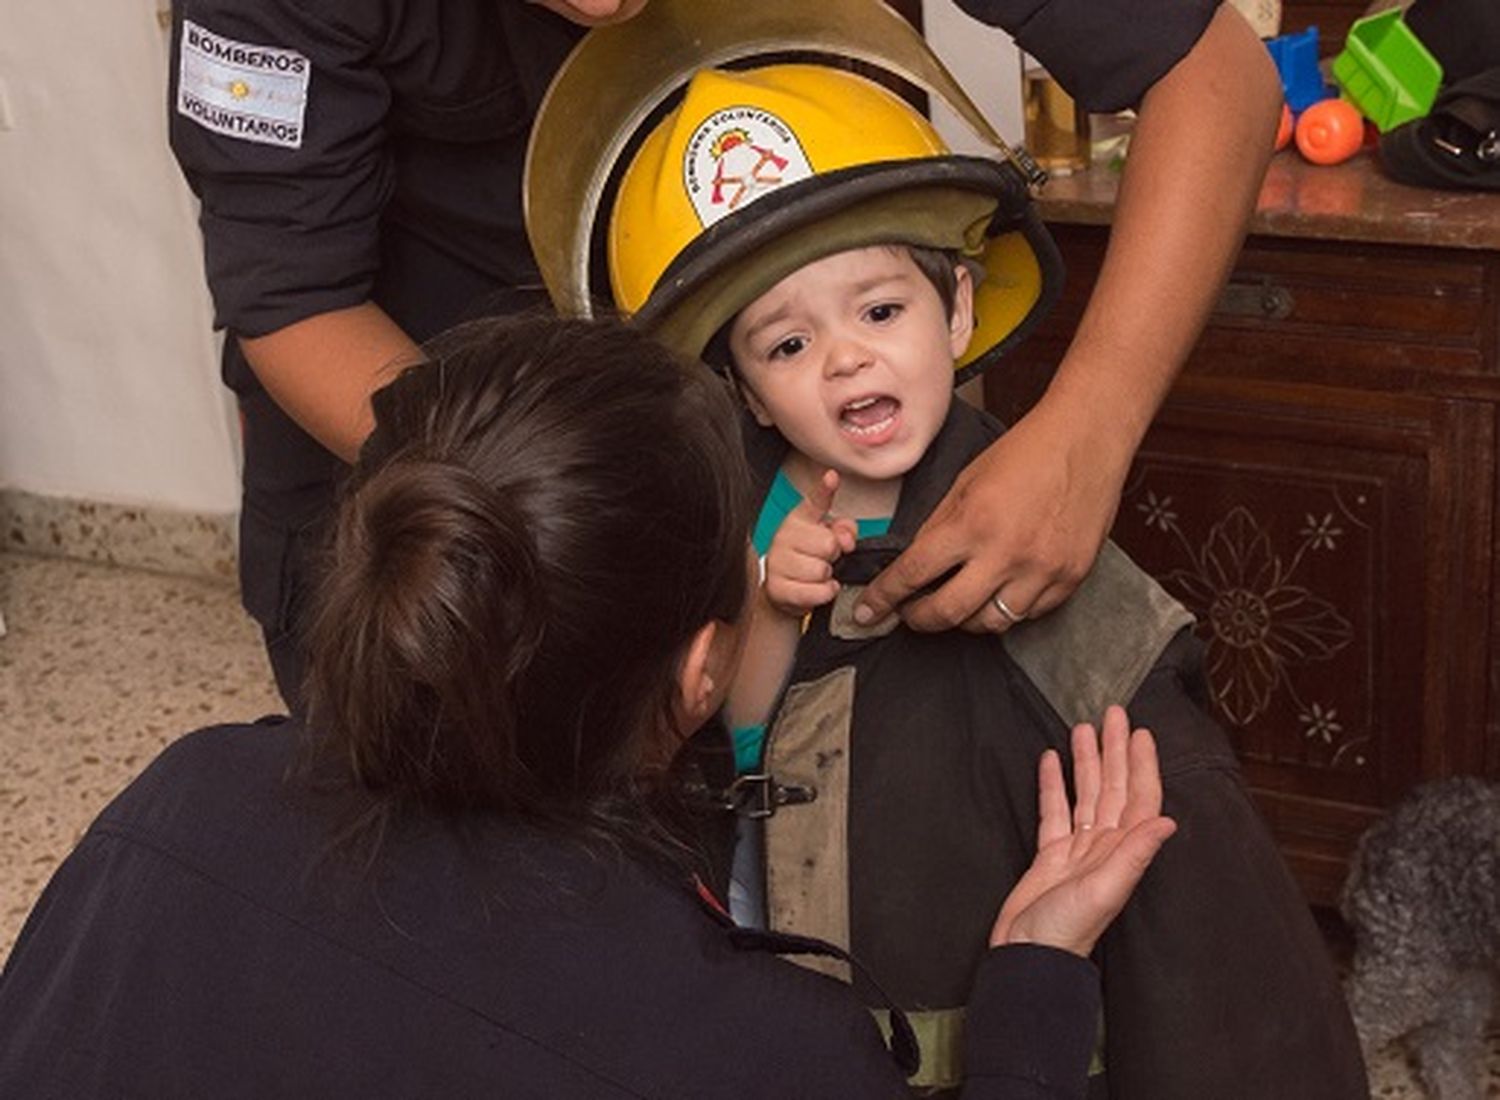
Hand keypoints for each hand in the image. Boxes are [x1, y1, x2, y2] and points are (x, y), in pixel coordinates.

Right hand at [763, 469, 857, 616]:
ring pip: (822, 570)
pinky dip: (823, 594)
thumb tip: (846, 538)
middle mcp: (784, 536)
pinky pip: (815, 592)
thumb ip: (844, 530)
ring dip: (826, 578)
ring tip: (815, 576)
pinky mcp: (776, 587)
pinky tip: (816, 589)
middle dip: (833, 556)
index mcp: (799, 519)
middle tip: (823, 559)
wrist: (783, 592)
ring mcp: (777, 561)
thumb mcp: (829, 539)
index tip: (832, 476)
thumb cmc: (809, 560)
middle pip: (829, 544)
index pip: (814, 502)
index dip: (825, 489)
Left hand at [853, 383, 1128, 633]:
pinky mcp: (1070, 579)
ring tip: (954, 603)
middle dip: (918, 620)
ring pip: (990, 623)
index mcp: (974, 523)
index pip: (914, 574)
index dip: (884, 597)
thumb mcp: (967, 481)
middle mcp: (1007, 554)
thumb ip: (939, 526)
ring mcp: (1043, 571)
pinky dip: (1006, 609)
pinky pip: (1027, 614)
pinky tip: (996, 592)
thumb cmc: (1025, 453)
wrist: (1087, 440)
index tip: (868, 611)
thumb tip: (914, 563)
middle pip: (948, 613)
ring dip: (964, 619)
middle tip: (908, 615)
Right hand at [990, 706, 1176, 956]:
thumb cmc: (1067, 930)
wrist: (1030, 957)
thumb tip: (1167, 822)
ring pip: (1085, 794)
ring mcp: (1077, 850)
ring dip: (1086, 761)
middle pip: (1113, 788)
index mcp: (1121, 852)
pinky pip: (1054, 811)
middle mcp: (1104, 846)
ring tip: (1082, 728)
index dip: (1141, 765)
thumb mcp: (1104, 891)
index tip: (1140, 732)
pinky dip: (1052, 784)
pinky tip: (1049, 761)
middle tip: (1112, 714)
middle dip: (1114, 750)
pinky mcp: (1050, 855)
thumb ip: (1134, 855)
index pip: (1138, 798)